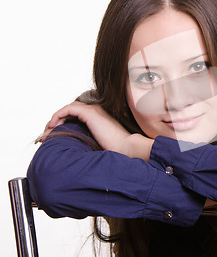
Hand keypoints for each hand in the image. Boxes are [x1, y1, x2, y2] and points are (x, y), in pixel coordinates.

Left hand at [36, 101, 152, 159]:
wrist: (127, 147)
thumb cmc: (117, 149)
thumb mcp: (99, 143)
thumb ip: (88, 140)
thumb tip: (74, 148)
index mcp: (100, 117)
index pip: (77, 114)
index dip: (64, 122)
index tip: (55, 134)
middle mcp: (97, 110)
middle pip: (71, 110)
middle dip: (57, 120)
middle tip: (48, 132)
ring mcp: (94, 110)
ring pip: (68, 108)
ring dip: (56, 118)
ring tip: (48, 130)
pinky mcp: (90, 114)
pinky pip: (68, 109)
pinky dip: (58, 115)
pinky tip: (53, 126)